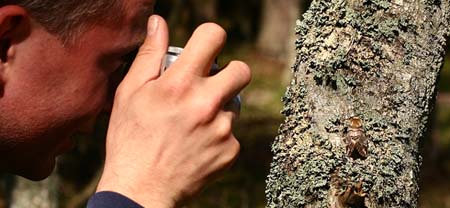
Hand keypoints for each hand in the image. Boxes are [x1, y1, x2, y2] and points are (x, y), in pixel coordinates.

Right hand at [96, 15, 250, 206]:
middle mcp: (206, 103)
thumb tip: (158, 23)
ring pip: (235, 104)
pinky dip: (218, 135)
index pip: (214, 37)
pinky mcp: (230, 150)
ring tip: (193, 124)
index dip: (211, 38)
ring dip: (219, 108)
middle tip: (208, 85)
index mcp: (180, 83)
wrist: (141, 189)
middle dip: (228, 72)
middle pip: (241, 70)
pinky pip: (231, 132)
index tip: (205, 48)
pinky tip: (196, 144)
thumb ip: (149, 55)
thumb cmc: (130, 139)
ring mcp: (222, 129)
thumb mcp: (130, 92)